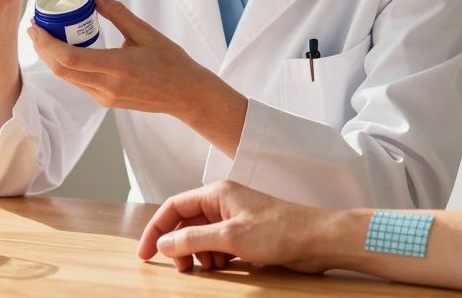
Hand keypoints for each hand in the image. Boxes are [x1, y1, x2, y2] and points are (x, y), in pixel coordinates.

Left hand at [27, 0, 222, 115]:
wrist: (185, 94)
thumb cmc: (171, 62)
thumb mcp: (145, 32)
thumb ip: (117, 13)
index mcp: (117, 68)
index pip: (71, 58)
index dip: (47, 43)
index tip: (36, 27)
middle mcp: (107, 87)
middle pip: (62, 70)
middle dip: (42, 49)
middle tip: (35, 27)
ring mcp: (105, 97)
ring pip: (67, 78)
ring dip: (51, 58)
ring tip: (45, 36)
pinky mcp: (105, 101)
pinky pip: (78, 83)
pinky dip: (66, 66)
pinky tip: (65, 50)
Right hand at [137, 180, 335, 273]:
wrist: (316, 239)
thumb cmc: (279, 230)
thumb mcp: (230, 237)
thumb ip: (194, 239)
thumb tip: (164, 244)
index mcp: (216, 193)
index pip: (174, 207)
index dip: (156, 229)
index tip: (145, 253)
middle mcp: (223, 202)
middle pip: (186, 223)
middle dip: (178, 245)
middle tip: (180, 267)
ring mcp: (234, 217)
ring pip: (201, 236)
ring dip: (197, 254)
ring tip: (207, 267)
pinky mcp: (245, 233)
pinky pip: (217, 244)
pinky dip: (214, 256)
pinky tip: (222, 266)